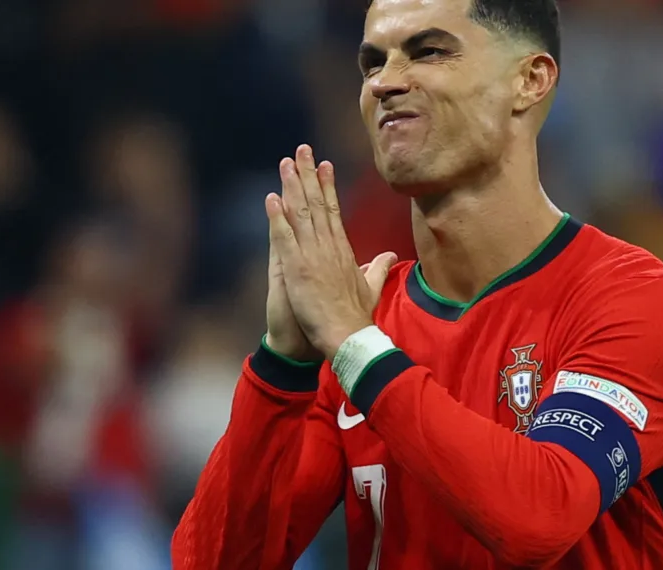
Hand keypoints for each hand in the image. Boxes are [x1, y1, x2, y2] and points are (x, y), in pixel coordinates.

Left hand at [266, 144, 397, 359]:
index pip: (333, 210)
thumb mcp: (371, 287)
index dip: (327, 186)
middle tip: (302, 149)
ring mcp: (312, 256)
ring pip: (301, 214)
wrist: (348, 337)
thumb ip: (378, 268)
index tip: (324, 165)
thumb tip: (390, 256)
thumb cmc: (357, 317)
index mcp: (343, 250)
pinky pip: (284, 238)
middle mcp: (328, 247)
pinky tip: (272, 198)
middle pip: (317, 203)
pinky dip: (277, 218)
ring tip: (285, 163)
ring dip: (292, 187)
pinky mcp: (297, 269)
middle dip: (308, 174)